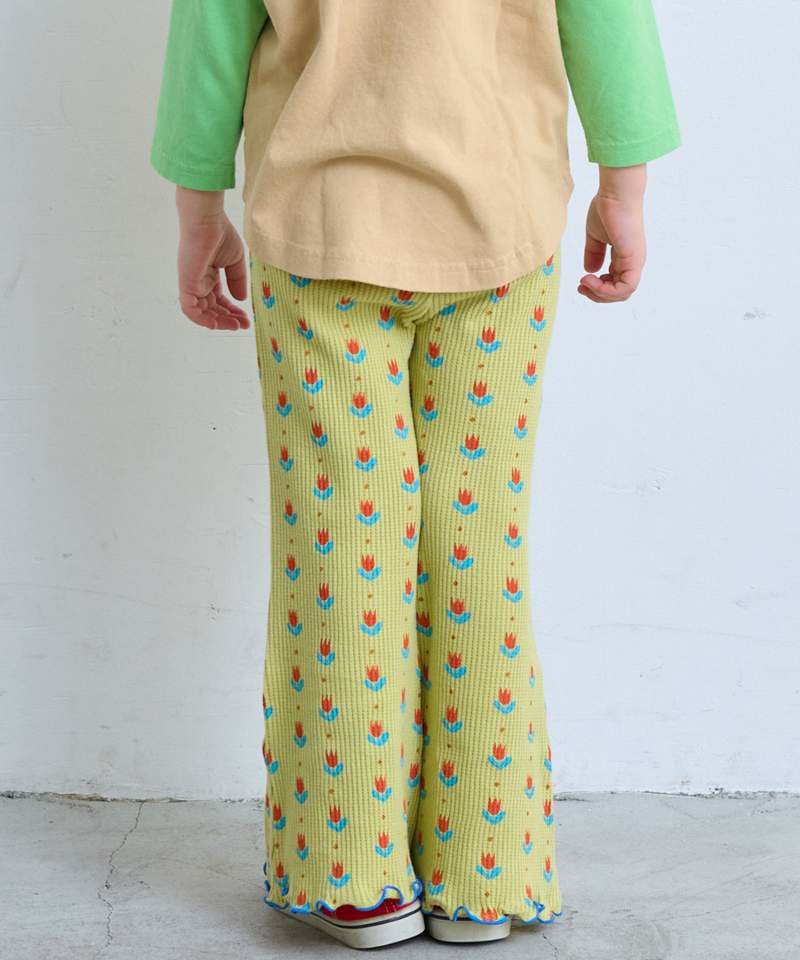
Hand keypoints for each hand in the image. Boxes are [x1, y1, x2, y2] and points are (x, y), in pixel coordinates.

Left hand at [175, 186, 249, 329]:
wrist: (206, 219)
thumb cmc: (219, 233)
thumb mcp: (235, 260)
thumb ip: (237, 280)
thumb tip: (240, 299)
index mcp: (207, 275)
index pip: (218, 299)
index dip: (232, 310)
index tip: (246, 318)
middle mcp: (197, 281)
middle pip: (211, 309)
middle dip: (228, 319)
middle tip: (244, 325)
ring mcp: (191, 284)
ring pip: (201, 313)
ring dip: (219, 322)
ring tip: (236, 325)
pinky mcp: (186, 284)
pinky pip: (190, 310)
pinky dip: (203, 320)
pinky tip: (220, 323)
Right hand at [578, 164, 646, 302]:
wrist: (616, 193)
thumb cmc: (607, 208)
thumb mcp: (595, 236)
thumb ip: (593, 254)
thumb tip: (590, 271)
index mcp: (624, 257)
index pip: (615, 283)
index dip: (598, 288)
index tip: (582, 280)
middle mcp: (632, 262)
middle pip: (619, 293)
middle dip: (597, 295)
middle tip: (581, 286)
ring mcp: (635, 262)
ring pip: (623, 294)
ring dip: (600, 294)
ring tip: (585, 282)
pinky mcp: (634, 260)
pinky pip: (625, 288)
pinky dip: (606, 290)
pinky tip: (590, 279)